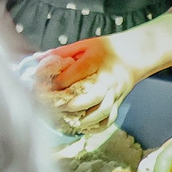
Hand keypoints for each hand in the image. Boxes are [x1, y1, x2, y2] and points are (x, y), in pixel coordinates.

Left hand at [24, 37, 140, 133]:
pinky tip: (83, 127)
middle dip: (73, 105)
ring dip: (84, 119)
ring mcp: (115, 92)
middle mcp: (108, 79)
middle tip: (57, 106)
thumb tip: (36, 58)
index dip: (61, 81)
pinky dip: (97, 127)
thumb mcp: (84, 45)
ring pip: (103, 111)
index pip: (79, 71)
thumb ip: (61, 52)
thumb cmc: (106, 49)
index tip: (47, 85)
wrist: (134, 54)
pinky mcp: (118, 102)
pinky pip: (110, 119)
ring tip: (68, 120)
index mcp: (97, 61)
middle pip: (94, 96)